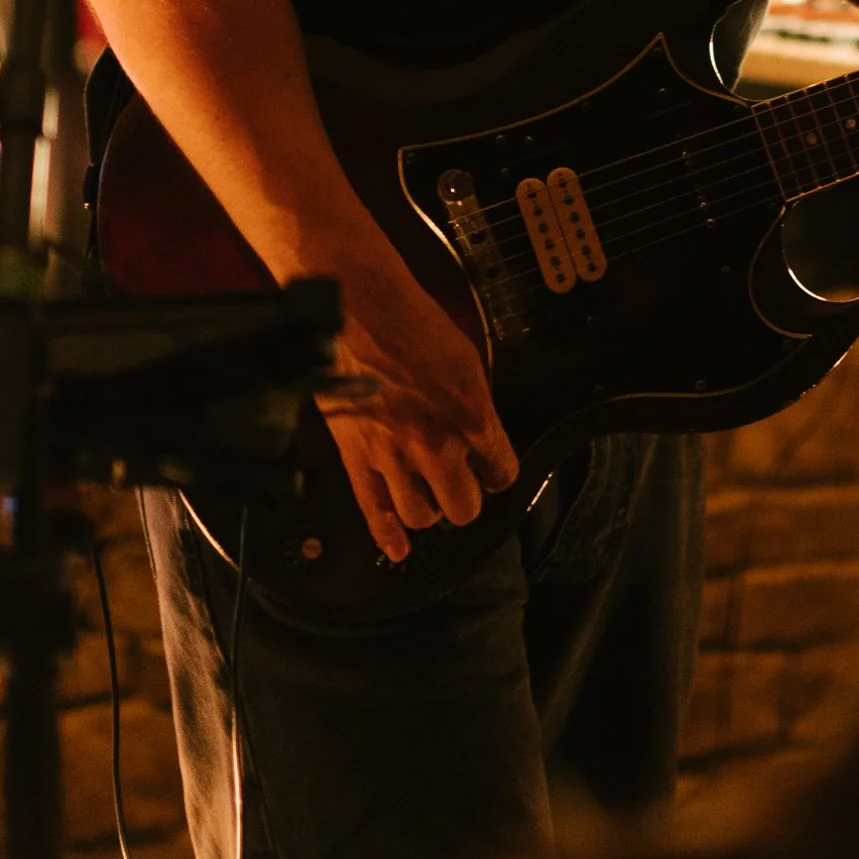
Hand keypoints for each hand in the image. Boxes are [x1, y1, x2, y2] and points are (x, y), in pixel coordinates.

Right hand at [318, 239, 518, 563]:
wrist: (359, 306)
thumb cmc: (413, 321)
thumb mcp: (465, 359)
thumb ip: (473, 404)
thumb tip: (475, 432)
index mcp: (472, 416)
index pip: (502, 472)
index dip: (497, 473)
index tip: (491, 470)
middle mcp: (436, 445)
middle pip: (464, 507)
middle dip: (465, 498)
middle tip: (459, 485)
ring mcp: (393, 456)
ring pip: (421, 515)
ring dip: (428, 509)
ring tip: (426, 497)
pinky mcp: (356, 456)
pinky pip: (374, 510)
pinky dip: (387, 536)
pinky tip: (397, 552)